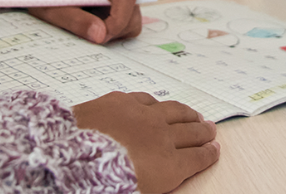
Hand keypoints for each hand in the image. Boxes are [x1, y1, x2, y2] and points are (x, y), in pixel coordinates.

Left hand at [6, 0, 142, 42]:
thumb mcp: (53, 9)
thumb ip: (77, 21)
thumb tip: (101, 35)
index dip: (120, 18)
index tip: (104, 36)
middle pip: (134, 2)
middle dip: (119, 26)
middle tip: (95, 37)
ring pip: (134, 11)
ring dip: (118, 27)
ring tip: (93, 29)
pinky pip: (129, 14)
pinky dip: (117, 26)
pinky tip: (98, 24)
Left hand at [73, 91, 219, 192]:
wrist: (70, 157)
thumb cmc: (102, 184)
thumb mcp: (140, 191)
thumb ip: (158, 179)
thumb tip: (163, 173)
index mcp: (168, 166)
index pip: (197, 158)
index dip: (208, 154)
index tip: (215, 149)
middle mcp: (162, 137)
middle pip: (191, 133)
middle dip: (204, 132)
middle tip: (211, 130)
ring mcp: (143, 115)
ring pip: (174, 111)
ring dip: (187, 114)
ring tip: (195, 116)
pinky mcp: (122, 101)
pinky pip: (148, 100)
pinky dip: (158, 104)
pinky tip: (159, 106)